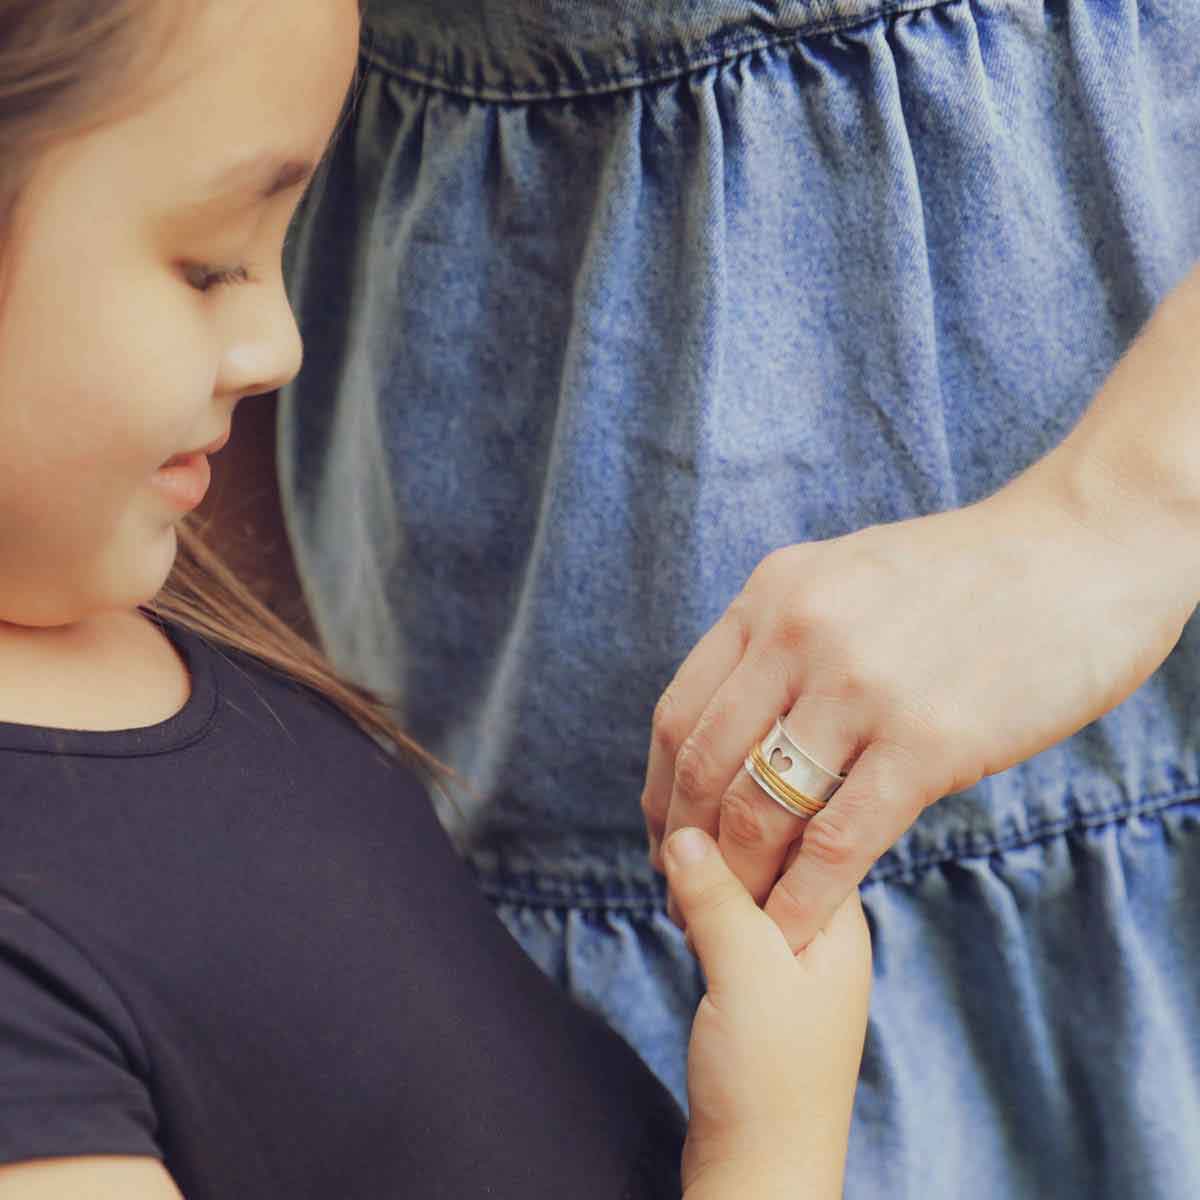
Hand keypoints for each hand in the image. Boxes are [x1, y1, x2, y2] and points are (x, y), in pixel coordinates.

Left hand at [643, 433, 1198, 951]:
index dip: (661, 791)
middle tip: (689, 893)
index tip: (666, 837)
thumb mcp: (846, 575)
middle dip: (688, 846)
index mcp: (770, 595)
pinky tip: (794, 932)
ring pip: (761, 810)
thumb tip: (743, 715)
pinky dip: (804, 899)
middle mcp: (797, 635)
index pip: (679, 713)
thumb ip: (786, 635)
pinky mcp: (927, 741)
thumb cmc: (967, 572)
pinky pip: (839, 841)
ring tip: (738, 922)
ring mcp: (859, 687)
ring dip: (740, 882)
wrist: (1080, 553)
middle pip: (705, 766)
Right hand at [665, 828, 870, 1199]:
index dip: (756, 806)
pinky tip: (680, 912)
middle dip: (724, 840)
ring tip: (675, 880)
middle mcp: (822, 931)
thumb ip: (718, 897)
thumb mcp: (745, 972)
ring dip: (708, 875)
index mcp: (840, 919)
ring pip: (746, 885)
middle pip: (773, 853)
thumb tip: (683, 833)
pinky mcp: (757, 982)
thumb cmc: (769, 1080)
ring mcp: (790, 958)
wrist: (760, 1171)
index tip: (705, 801)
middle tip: (678, 844)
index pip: (808, 828)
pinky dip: (702, 907)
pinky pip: (730, 919)